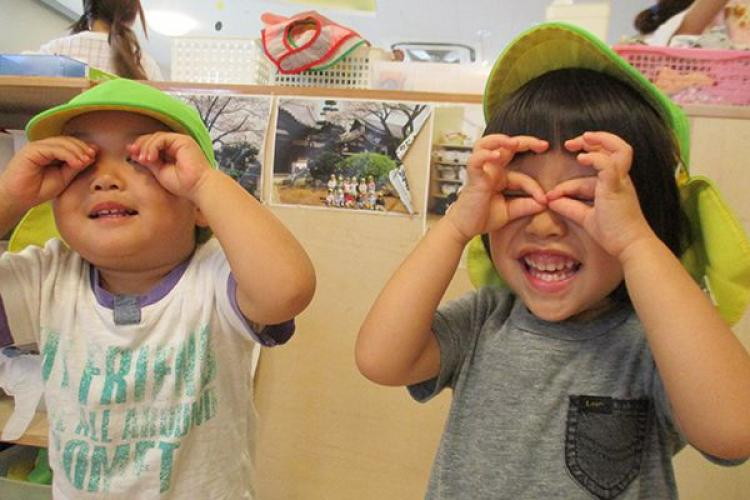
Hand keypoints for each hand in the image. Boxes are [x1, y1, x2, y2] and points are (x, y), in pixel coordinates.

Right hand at [0, 137, 95, 212]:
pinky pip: (53, 148)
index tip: (95, 155)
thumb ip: (75, 167)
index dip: (83, 148)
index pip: (70, 144)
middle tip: (92, 156)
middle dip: (82, 148)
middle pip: (67, 141)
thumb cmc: (38, 190)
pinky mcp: (31, 150)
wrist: (20, 199)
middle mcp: (44, 147)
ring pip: (61, 143)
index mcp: (51, 152)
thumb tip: (90, 157)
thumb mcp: (64, 178)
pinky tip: (77, 162)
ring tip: (86, 160)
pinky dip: (68, 155)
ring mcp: (37, 147)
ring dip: (77, 151)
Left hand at [126, 132, 212, 200]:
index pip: (153, 145)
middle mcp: (176, 145)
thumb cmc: (184, 185)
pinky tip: (150, 157)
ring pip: (156, 137)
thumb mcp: (160, 172)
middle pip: (153, 138)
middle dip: (141, 144)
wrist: (198, 187)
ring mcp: (180, 141)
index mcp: (172, 152)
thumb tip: (135, 154)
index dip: (141, 147)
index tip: (131, 153)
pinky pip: (162, 138)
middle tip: (133, 153)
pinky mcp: (183, 140)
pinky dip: (153, 146)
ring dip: (146, 147)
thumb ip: (149, 162)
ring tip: (144, 159)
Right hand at [445, 134, 547, 241]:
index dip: (535, 187)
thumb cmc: (482, 218)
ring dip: (500, 140)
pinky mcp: (472, 177)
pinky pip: (476, 160)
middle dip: (525, 141)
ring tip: (514, 142)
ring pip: (486, 144)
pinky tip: (495, 155)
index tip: (545, 200)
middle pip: (506, 145)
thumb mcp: (509, 211)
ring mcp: (481, 171)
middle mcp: (491, 169)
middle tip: (543, 145)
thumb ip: (526, 206)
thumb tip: (546, 202)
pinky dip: (485, 155)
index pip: (522, 175)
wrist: (464, 229)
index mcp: (501, 176)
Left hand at [546, 131, 654, 257]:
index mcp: (615, 184)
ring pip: (619, 149)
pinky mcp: (616, 187)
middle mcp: (621, 179)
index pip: (591, 174)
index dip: (569, 183)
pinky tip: (581, 158)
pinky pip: (608, 165)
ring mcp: (621, 182)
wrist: (629, 245)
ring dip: (600, 140)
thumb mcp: (587, 218)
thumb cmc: (613, 233)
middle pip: (615, 148)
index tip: (551, 196)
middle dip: (593, 141)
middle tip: (570, 143)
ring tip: (581, 140)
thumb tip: (550, 202)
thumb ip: (570, 208)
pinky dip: (595, 158)